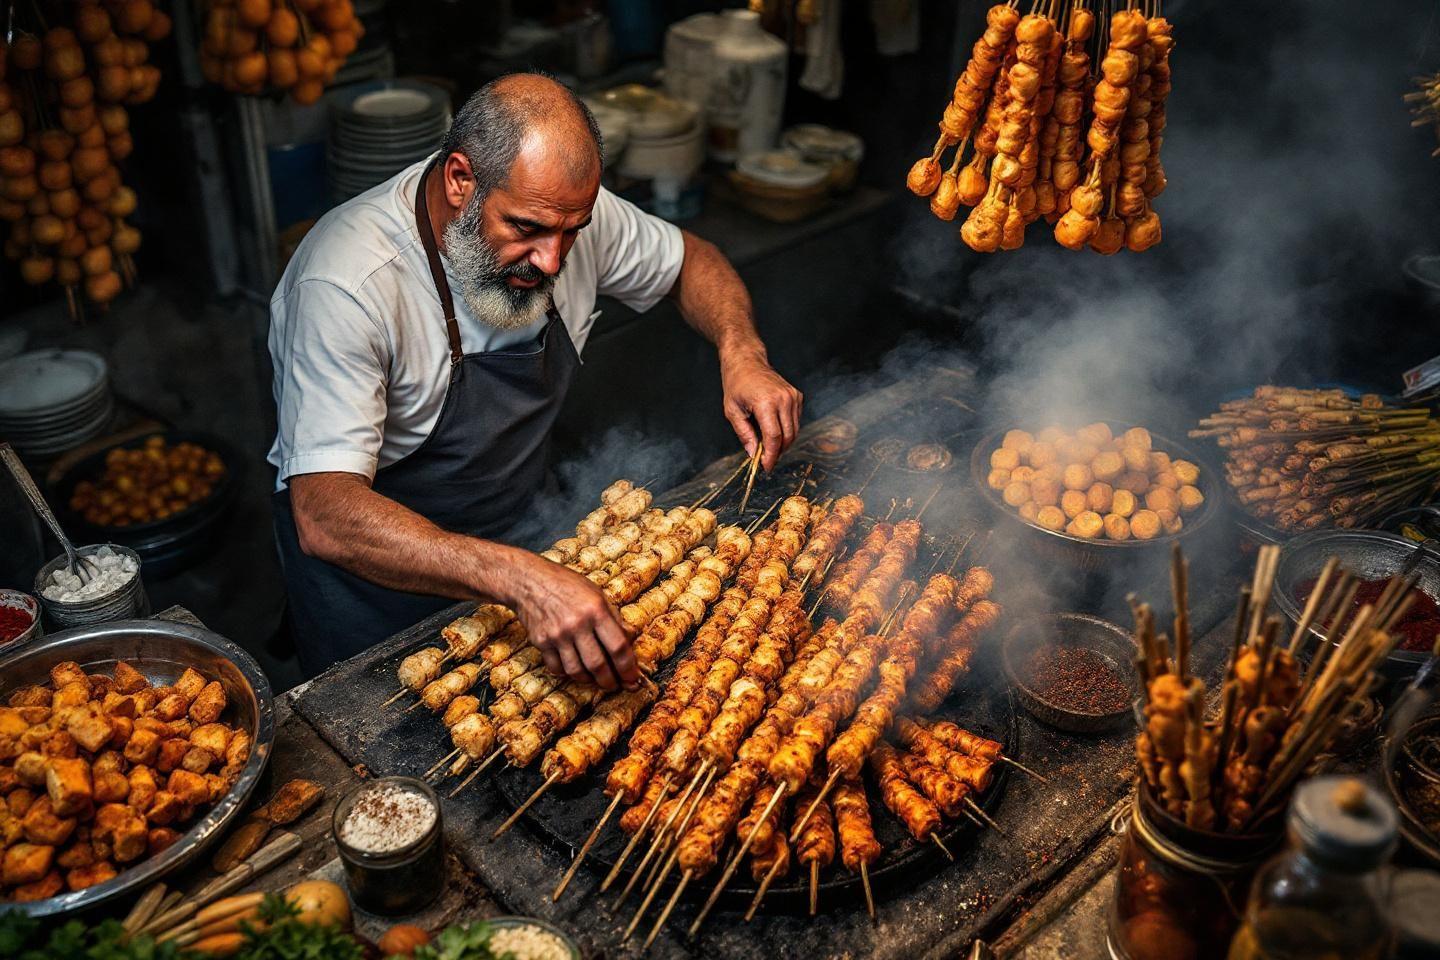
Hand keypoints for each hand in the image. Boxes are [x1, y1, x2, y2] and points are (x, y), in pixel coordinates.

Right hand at [505, 552, 637, 690]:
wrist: (530, 581)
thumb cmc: (568, 585)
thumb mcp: (597, 594)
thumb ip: (613, 618)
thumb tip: (629, 641)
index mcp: (596, 610)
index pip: (618, 647)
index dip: (628, 668)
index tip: (633, 679)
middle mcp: (577, 624)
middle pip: (597, 665)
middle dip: (610, 681)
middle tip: (616, 686)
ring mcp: (557, 635)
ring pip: (576, 671)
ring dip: (589, 680)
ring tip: (596, 679)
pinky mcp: (541, 642)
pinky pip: (557, 668)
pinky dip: (568, 673)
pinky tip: (575, 670)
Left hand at [721, 349, 802, 471]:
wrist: (747, 361)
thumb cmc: (736, 384)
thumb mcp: (732, 411)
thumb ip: (744, 434)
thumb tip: (754, 454)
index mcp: (765, 402)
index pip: (774, 437)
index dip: (771, 456)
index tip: (765, 467)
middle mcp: (783, 399)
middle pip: (788, 436)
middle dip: (778, 452)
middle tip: (766, 460)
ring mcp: (793, 396)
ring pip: (794, 430)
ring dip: (783, 443)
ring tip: (769, 447)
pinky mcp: (797, 396)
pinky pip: (796, 421)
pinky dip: (787, 430)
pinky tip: (774, 430)